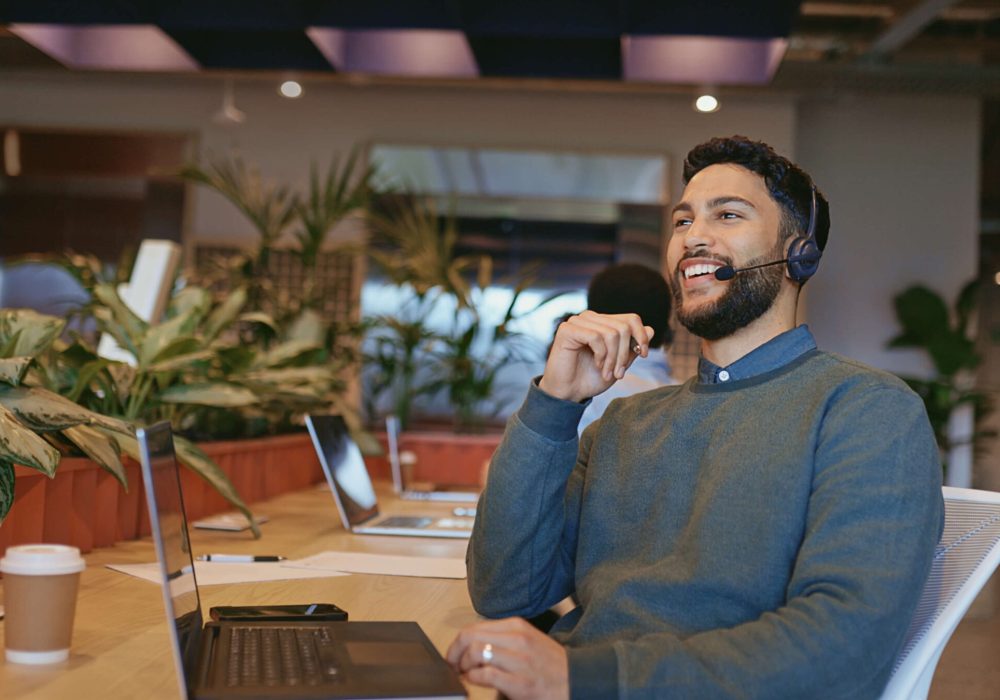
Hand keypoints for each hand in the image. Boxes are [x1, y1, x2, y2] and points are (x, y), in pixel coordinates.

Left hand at [446, 617, 568, 699]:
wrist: (577, 681)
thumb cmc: (550, 664)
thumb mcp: (526, 641)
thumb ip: (501, 639)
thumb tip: (469, 646)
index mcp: (517, 626)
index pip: (474, 627)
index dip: (457, 643)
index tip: (453, 654)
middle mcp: (518, 639)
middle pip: (470, 636)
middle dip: (454, 653)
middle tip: (453, 665)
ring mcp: (520, 661)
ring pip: (475, 652)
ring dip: (463, 666)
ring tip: (466, 674)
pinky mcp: (520, 684)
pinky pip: (485, 675)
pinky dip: (473, 679)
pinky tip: (475, 682)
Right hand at [540, 311, 653, 402]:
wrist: (569, 393)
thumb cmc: (590, 378)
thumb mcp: (619, 364)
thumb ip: (632, 347)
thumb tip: (651, 329)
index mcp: (602, 322)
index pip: (631, 319)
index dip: (641, 336)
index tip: (643, 355)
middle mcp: (590, 318)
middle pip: (623, 327)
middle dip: (625, 354)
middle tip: (619, 373)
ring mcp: (578, 321)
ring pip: (612, 333)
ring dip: (613, 358)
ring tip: (607, 373)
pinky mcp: (568, 329)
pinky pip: (596, 337)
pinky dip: (601, 355)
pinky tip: (597, 365)